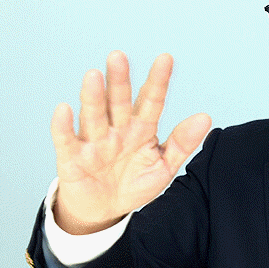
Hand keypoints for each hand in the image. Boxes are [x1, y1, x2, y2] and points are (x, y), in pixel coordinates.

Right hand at [50, 51, 210, 233]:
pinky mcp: (72, 156)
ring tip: (93, 76)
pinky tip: (64, 110)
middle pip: (119, 102)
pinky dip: (63, 126)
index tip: (165, 59)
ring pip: (94, 116)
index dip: (158, 81)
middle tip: (119, 57)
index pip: (151, 101)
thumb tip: (205, 118)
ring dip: (93, 97)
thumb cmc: (134, 184)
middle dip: (119, 80)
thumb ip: (182, 143)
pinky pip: (66, 139)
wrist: (105, 210)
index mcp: (141, 129)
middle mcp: (117, 129)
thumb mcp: (163, 167)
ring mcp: (94, 141)